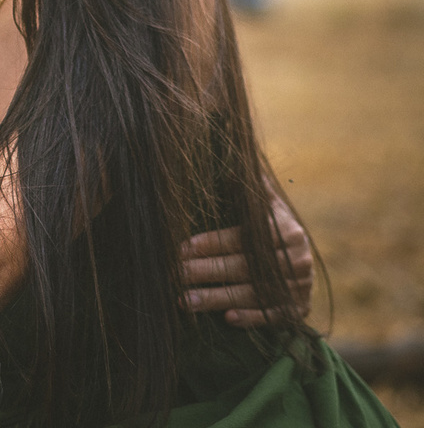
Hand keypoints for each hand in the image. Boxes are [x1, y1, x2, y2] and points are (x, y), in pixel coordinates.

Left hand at [180, 197, 312, 327]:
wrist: (298, 257)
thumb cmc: (267, 226)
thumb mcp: (262, 203)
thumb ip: (246, 187)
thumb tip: (226, 156)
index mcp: (286, 229)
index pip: (244, 237)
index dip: (212, 242)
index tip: (182, 247)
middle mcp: (297, 258)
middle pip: (244, 266)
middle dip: (205, 271)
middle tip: (175, 274)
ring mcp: (300, 286)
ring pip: (254, 293)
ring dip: (217, 298)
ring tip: (184, 300)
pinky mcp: (300, 309)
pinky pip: (275, 316)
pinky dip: (252, 317)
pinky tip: (228, 318)